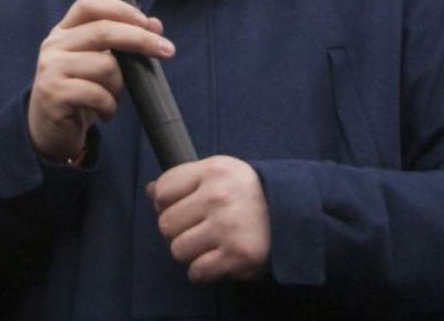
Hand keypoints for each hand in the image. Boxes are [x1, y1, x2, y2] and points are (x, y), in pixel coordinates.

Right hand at [28, 0, 173, 159]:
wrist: (49, 130)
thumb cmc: (79, 92)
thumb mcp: (100, 63)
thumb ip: (122, 43)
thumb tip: (155, 24)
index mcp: (64, 31)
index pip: (89, 4)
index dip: (120, 9)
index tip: (147, 22)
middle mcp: (54, 44)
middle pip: (103, 30)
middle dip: (140, 39)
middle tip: (167, 51)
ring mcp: (51, 68)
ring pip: (105, 66)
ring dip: (120, 86)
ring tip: (113, 98)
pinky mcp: (54, 93)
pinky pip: (97, 94)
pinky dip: (110, 106)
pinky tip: (106, 113)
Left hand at [146, 155, 269, 283]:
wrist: (293, 214)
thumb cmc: (247, 194)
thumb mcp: (219, 173)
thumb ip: (184, 180)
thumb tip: (150, 191)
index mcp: (213, 171)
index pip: (162, 191)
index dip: (167, 204)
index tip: (184, 207)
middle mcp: (220, 197)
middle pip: (166, 224)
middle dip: (177, 231)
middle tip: (199, 229)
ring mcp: (229, 227)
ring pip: (178, 250)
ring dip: (190, 252)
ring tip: (209, 244)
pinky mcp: (239, 256)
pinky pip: (197, 271)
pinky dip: (203, 271)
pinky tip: (216, 259)